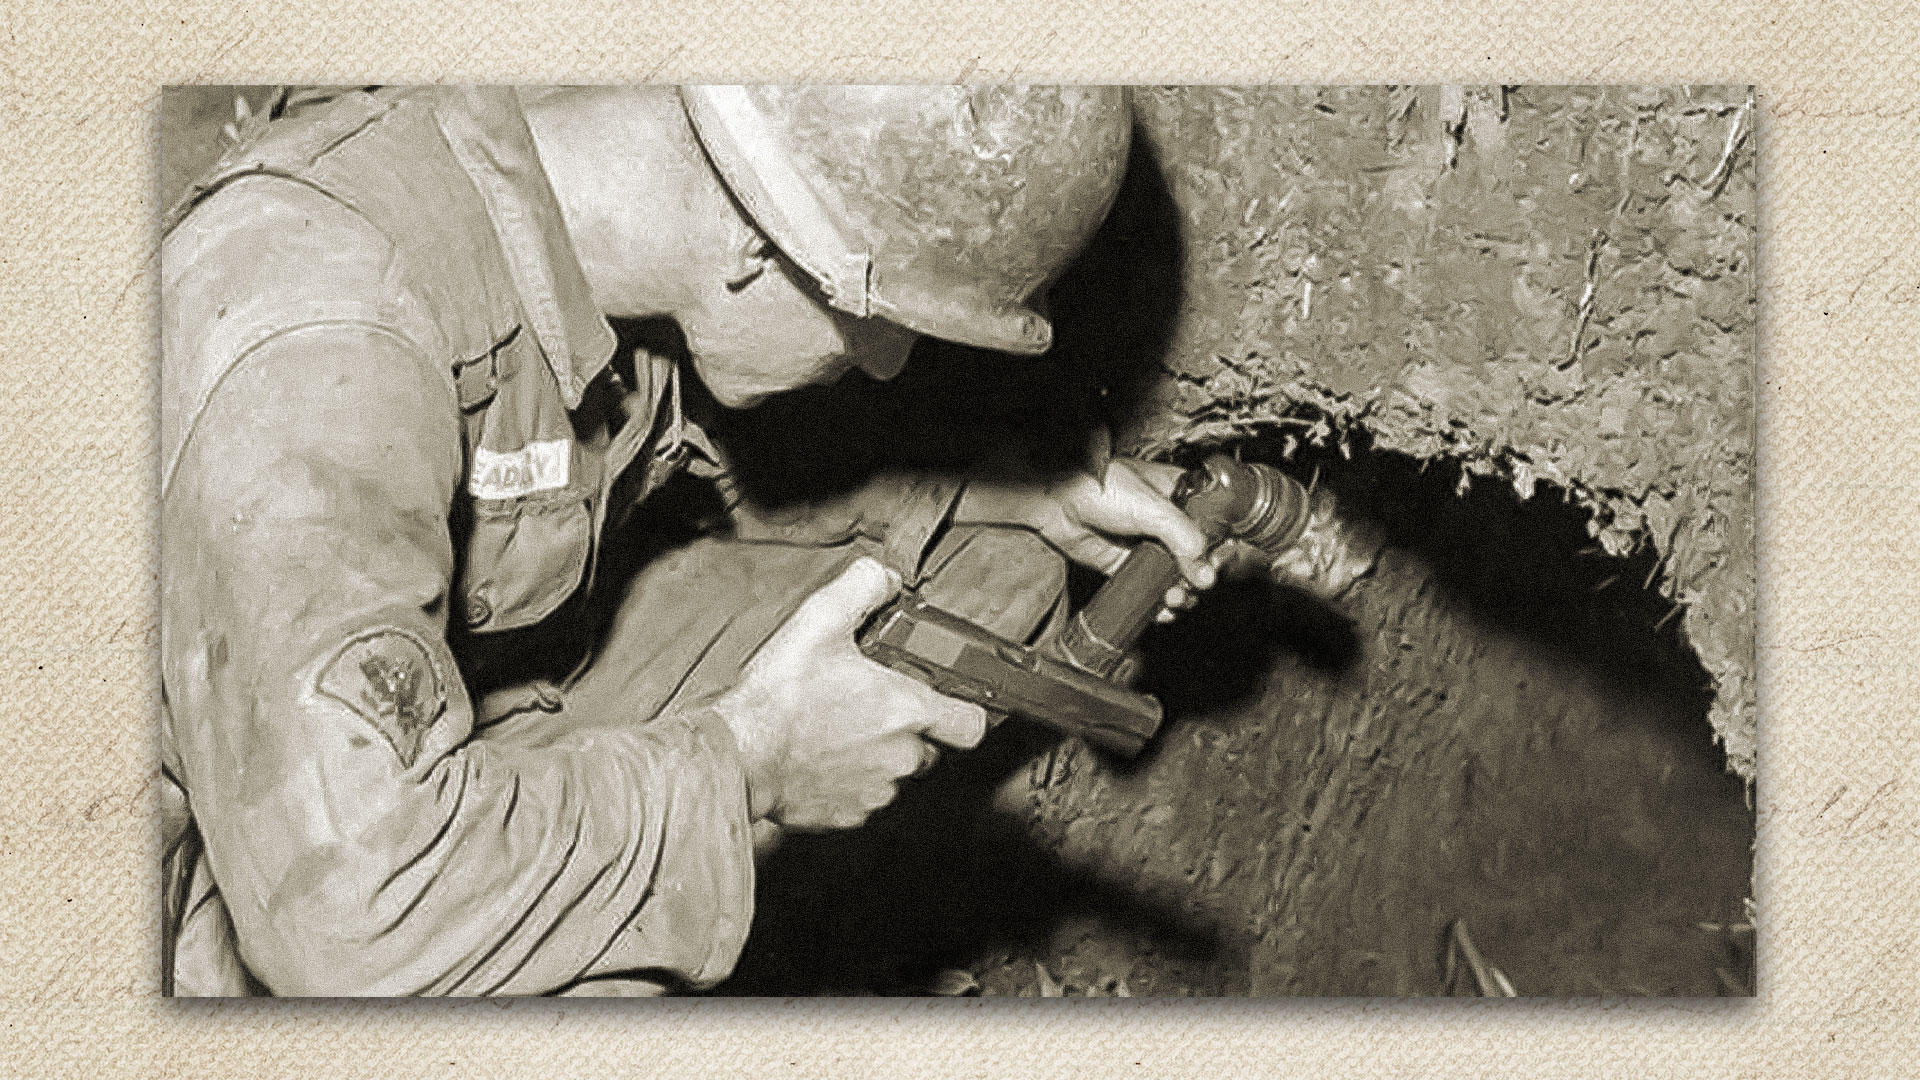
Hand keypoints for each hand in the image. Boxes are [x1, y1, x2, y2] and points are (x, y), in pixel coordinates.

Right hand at [713, 557, 987, 828]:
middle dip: (908, 730)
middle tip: (870, 707)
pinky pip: (863, 799)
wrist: (738, 755)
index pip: (972, 724)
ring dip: (878, 756)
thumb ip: (862, 588)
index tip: (946, 703)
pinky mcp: (847, 817)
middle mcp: (901, 757)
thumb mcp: (820, 619)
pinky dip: (849, 783)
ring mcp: (876, 793)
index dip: (963, 711)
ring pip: (895, 775)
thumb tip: (884, 577)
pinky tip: (821, 758)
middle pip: (930, 748)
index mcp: (906, 711)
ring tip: (839, 731)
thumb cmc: (779, 697)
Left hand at [956, 458, 1217, 621]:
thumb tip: (1205, 572)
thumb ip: (1182, 536)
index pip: (1214, 524)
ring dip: (1182, 593)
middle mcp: (1166, 522)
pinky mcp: (1124, 564)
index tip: (1218, 563)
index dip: (1220, 546)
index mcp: (1180, 496)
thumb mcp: (1152, 507)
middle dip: (1200, 576)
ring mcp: (1146, 545)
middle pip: (1198, 557)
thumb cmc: (1101, 487)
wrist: (1057, 500)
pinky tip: (1162, 609)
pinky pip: (1149, 588)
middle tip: (1195, 585)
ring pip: (1175, 577)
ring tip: (1176, 599)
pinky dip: (1158, 603)